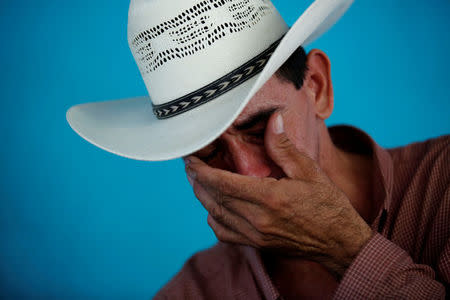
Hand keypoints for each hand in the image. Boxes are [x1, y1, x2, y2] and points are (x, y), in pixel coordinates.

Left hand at [184, 111, 372, 276]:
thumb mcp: (309, 170)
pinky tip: (216, 207)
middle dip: (197, 181)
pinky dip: (214, 218)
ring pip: (215, 216)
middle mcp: (257, 219)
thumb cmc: (328, 204)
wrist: (339, 242)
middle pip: (213, 199)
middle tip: (192, 165)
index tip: (191, 159)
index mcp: (268, 198)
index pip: (222, 183)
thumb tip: (272, 119)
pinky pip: (224, 234)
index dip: (201, 170)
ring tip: (199, 181)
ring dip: (203, 197)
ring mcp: (255, 235)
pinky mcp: (257, 245)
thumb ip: (284, 147)